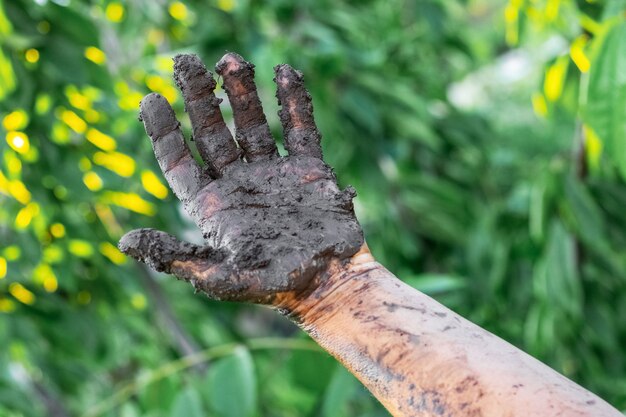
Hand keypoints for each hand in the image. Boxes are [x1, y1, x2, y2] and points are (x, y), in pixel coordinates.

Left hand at [119, 53, 363, 303]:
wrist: (331, 285)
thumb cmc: (275, 286)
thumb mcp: (220, 276)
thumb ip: (176, 257)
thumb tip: (125, 241)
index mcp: (214, 207)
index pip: (181, 162)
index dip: (164, 131)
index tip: (151, 98)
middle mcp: (240, 184)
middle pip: (212, 133)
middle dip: (198, 97)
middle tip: (185, 61)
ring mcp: (275, 174)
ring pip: (253, 125)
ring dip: (242, 93)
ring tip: (230, 59)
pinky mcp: (309, 170)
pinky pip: (300, 130)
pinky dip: (294, 103)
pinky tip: (285, 73)